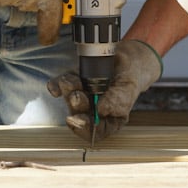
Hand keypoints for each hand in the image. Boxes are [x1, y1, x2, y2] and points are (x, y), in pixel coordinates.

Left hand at [47, 40, 162, 142]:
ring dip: (68, 91)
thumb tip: (101, 110)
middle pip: (79, 115)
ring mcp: (82, 96)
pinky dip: (56, 85)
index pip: (94, 132)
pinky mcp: (73, 83)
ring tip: (72, 80)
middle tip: (77, 95)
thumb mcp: (129, 89)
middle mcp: (92, 111)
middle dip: (76, 105)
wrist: (126, 56)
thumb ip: (117, 101)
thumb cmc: (130, 77)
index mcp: (109, 119)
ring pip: (68, 99)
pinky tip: (59, 82)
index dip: (84, 127)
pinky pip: (59, 87)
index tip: (78, 119)